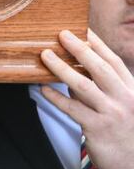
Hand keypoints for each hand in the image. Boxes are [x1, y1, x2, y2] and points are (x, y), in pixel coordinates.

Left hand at [41, 29, 133, 168]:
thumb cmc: (127, 138)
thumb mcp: (121, 110)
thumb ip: (101, 93)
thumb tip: (73, 78)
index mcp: (131, 91)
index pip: (114, 62)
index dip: (98, 45)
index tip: (83, 29)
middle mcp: (124, 99)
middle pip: (99, 68)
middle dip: (79, 48)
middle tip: (61, 34)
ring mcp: (112, 113)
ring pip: (83, 85)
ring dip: (61, 68)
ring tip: (45, 56)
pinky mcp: (98, 129)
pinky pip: (72, 108)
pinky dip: (55, 97)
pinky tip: (42, 89)